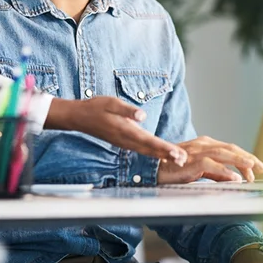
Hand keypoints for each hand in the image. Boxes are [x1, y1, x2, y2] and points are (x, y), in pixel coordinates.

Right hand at [46, 97, 186, 165]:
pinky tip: (161, 154)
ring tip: (177, 159)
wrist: (78, 117)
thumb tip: (142, 116)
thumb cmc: (95, 107)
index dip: (163, 147)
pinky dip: (153, 153)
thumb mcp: (110, 102)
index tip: (176, 153)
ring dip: (162, 155)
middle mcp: (125, 139)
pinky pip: (141, 149)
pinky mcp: (122, 141)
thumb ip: (127, 109)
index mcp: (124, 129)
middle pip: (150, 149)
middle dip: (167, 155)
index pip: (148, 140)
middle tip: (183, 160)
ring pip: (146, 151)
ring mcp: (123, 142)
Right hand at [157, 136, 262, 183]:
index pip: (229, 148)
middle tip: (260, 167)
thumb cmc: (172, 168)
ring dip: (240, 160)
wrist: (152, 169)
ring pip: (223, 153)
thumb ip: (215, 172)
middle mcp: (201, 145)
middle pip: (230, 148)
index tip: (255, 167)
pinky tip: (235, 178)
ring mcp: (196, 152)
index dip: (244, 157)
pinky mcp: (190, 162)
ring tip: (253, 168)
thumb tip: (233, 177)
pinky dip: (224, 171)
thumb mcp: (198, 169)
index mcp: (203, 145)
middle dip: (247, 157)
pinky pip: (211, 165)